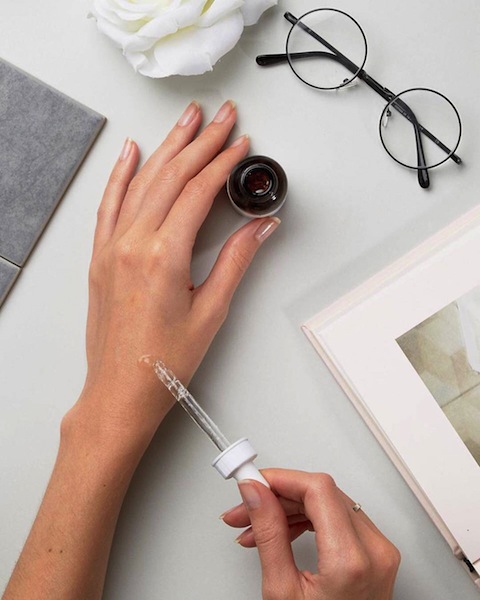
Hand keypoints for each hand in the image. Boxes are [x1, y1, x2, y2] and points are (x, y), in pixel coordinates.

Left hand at [66, 100, 279, 452]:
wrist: (121, 391)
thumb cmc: (163, 362)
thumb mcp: (211, 312)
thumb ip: (236, 261)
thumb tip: (261, 229)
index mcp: (162, 256)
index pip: (198, 192)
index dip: (223, 163)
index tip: (240, 144)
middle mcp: (132, 244)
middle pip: (172, 176)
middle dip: (201, 141)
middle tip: (222, 117)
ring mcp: (112, 247)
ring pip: (142, 181)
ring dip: (167, 146)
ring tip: (186, 120)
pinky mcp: (101, 256)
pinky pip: (110, 202)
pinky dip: (121, 173)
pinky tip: (130, 151)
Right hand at [222, 469, 399, 599]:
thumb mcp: (282, 592)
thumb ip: (268, 534)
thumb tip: (255, 494)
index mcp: (352, 560)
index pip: (318, 489)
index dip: (281, 478)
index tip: (253, 481)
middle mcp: (374, 550)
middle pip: (321, 493)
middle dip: (277, 495)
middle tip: (245, 505)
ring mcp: (379, 551)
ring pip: (328, 502)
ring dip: (289, 507)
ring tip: (255, 524)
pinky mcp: (375, 552)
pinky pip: (338, 518)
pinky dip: (307, 519)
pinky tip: (281, 529)